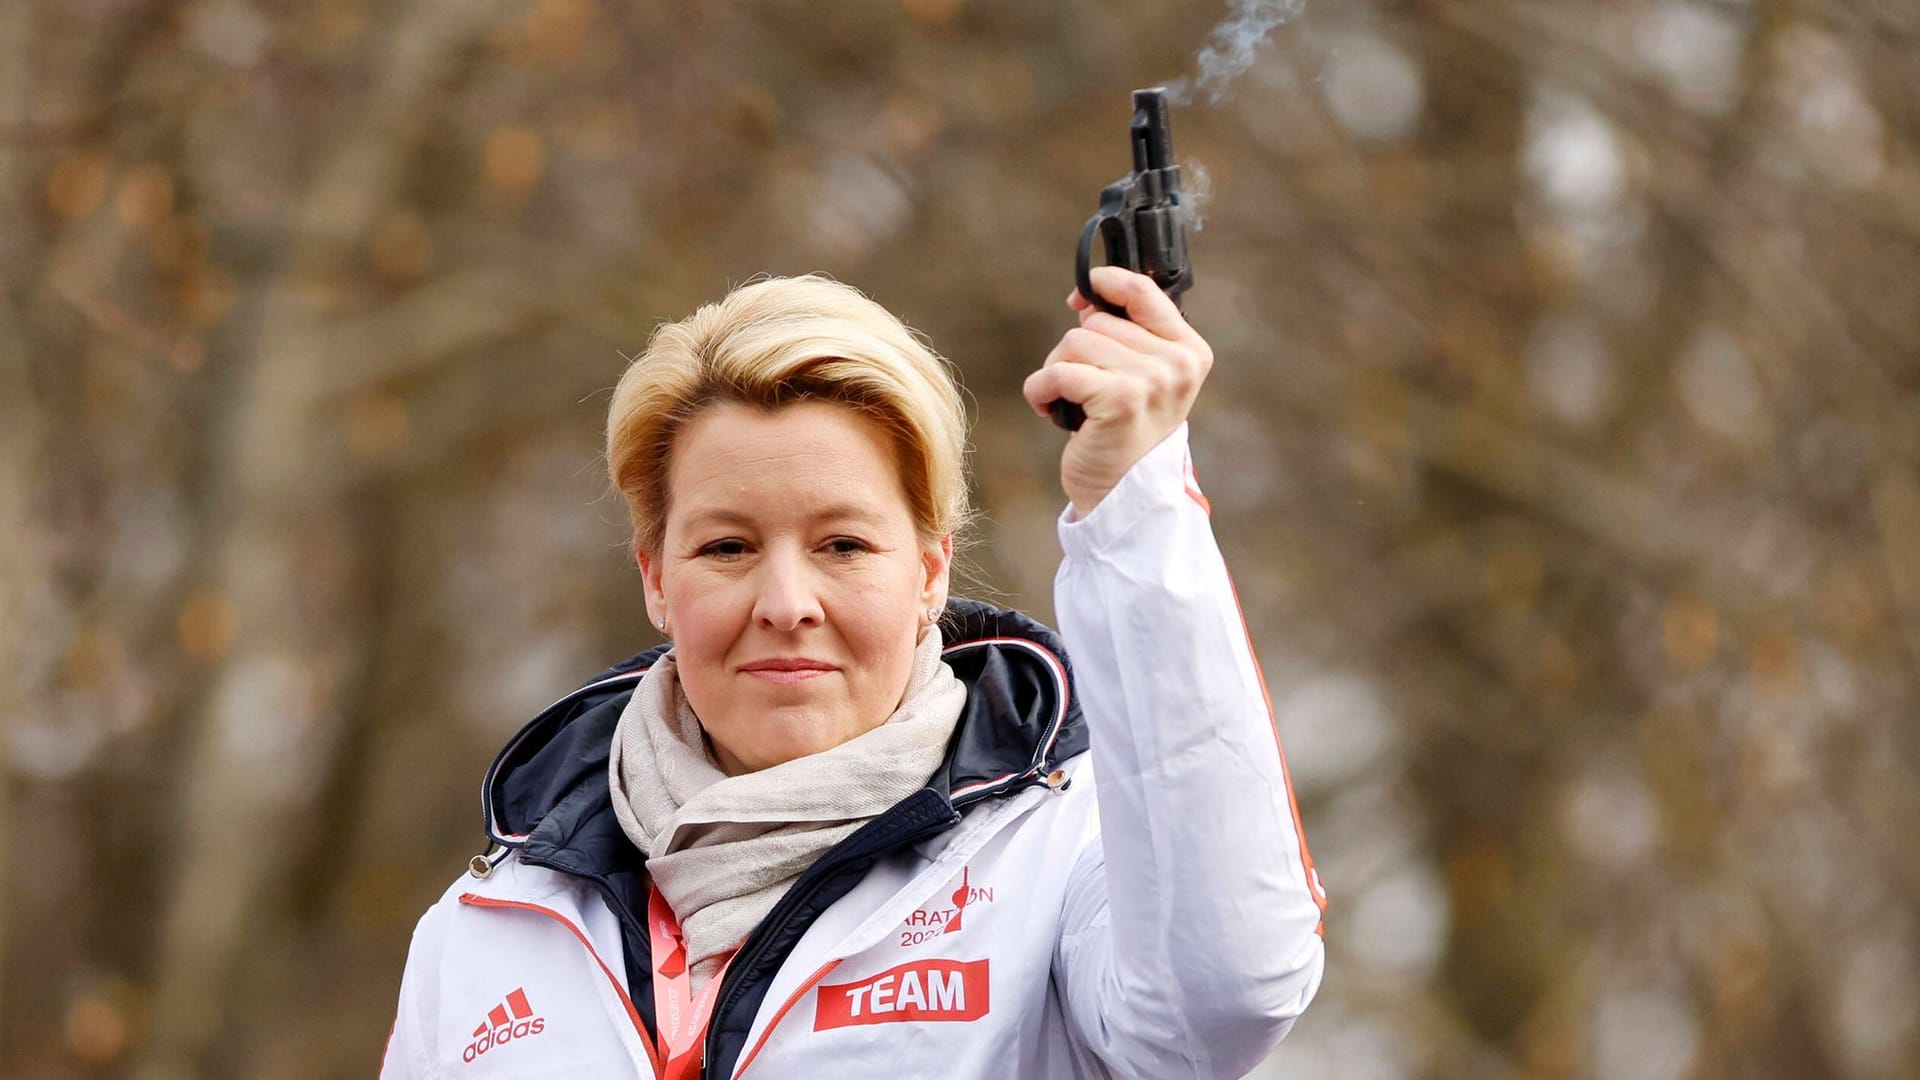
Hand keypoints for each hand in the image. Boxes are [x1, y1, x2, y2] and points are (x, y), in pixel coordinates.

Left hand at [1022, 266, 1213, 517]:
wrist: (1124, 494)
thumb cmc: (1126, 433)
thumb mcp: (1140, 378)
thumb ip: (1125, 334)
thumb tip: (1084, 299)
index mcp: (1190, 350)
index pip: (1143, 291)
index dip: (1105, 284)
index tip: (1081, 296)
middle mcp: (1178, 363)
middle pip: (1098, 320)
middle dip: (1074, 350)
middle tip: (1081, 387)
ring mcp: (1153, 380)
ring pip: (1074, 343)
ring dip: (1055, 371)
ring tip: (1068, 402)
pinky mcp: (1121, 399)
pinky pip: (1059, 371)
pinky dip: (1040, 389)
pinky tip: (1047, 408)